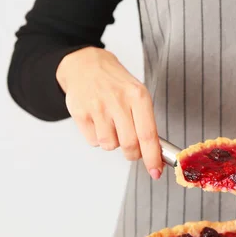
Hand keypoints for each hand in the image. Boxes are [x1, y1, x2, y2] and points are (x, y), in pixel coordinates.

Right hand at [56, 47, 162, 178]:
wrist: (85, 64)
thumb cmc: (116, 83)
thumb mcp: (137, 95)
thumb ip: (146, 122)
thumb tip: (155, 153)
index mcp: (138, 96)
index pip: (148, 135)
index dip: (152, 158)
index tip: (155, 172)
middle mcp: (118, 101)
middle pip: (129, 145)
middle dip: (133, 154)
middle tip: (132, 149)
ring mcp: (97, 107)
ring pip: (110, 145)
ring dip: (113, 143)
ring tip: (112, 126)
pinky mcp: (80, 113)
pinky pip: (93, 141)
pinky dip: (98, 138)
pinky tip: (98, 122)